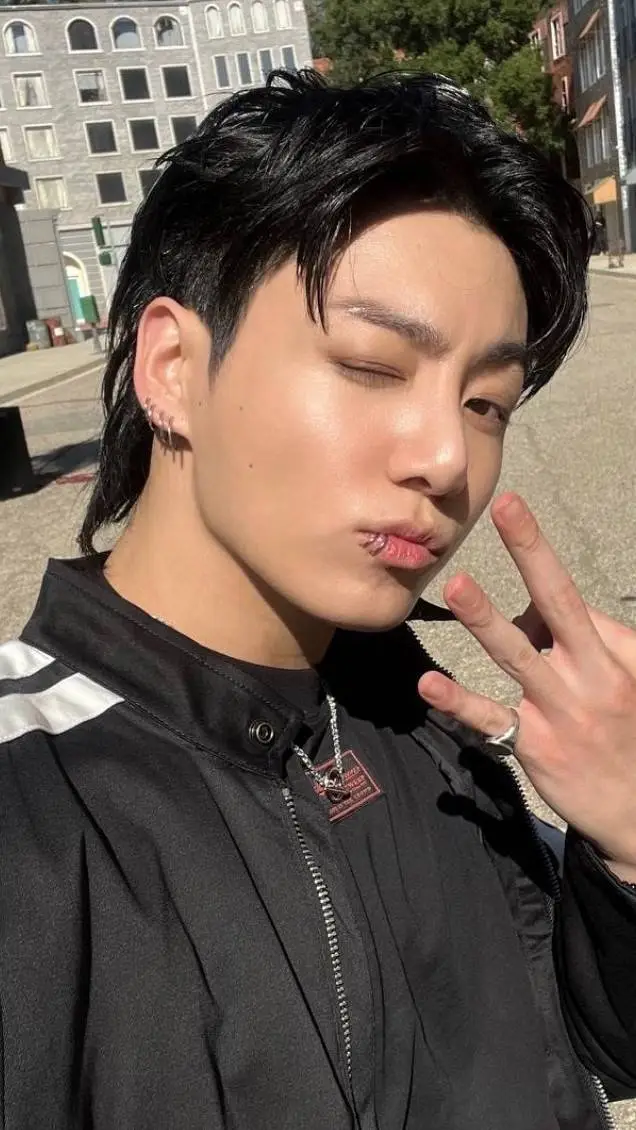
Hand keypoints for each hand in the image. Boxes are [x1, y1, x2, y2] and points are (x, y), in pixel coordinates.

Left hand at [417, 493, 635, 881]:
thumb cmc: (630, 729)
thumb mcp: (629, 677)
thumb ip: (591, 640)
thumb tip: (539, 610)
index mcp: (611, 656)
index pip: (570, 600)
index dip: (536, 556)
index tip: (511, 509)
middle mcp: (588, 677)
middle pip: (558, 604)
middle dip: (532, 553)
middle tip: (506, 510)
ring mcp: (559, 711)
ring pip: (518, 657)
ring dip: (486, 620)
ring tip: (457, 586)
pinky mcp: (533, 745)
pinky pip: (491, 720)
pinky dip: (459, 703)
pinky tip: (428, 686)